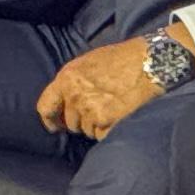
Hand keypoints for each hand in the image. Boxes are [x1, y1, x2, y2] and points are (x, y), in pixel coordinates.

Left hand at [34, 40, 162, 141]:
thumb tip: (66, 101)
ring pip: (87, 130)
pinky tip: (120, 116)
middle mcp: (74, 96)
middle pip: (71, 123)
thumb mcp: (88, 62)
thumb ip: (72, 81)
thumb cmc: (121, 58)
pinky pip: (102, 135)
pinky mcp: (106, 121)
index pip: (45, 107)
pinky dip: (110, 130)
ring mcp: (89, 110)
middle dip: (82, 121)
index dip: (50, 120)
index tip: (56, 126)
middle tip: (99, 111)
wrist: (148, 63)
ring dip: (97, 125)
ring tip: (113, 109)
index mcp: (66, 78)